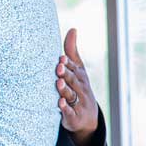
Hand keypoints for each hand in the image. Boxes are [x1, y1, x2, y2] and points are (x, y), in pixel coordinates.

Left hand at [56, 28, 99, 145]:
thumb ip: (72, 50)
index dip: (68, 64)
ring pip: (71, 95)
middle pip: (72, 81)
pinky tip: (60, 103)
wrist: (86, 117)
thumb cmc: (78, 86)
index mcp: (80, 76)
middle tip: (59, 68)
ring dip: (64, 89)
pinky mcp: (73, 116)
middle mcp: (81, 89)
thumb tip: (73, 28)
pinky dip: (65, 108)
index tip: (61, 58)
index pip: (74, 69)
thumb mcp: (78, 69)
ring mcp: (78, 103)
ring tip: (58, 83)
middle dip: (66, 74)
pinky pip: (69, 112)